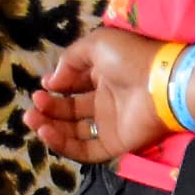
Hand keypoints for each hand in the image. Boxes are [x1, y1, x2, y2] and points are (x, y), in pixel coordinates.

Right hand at [28, 23, 171, 165]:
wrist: (161, 83)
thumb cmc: (131, 58)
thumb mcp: (96, 44)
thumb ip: (70, 58)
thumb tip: (52, 81)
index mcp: (103, 75)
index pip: (74, 84)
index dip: (57, 86)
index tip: (44, 85)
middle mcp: (105, 100)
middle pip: (69, 109)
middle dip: (48, 107)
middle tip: (35, 104)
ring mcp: (109, 124)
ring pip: (73, 131)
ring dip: (49, 126)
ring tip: (32, 119)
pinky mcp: (114, 144)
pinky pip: (84, 149)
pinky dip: (63, 144)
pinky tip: (46, 132)